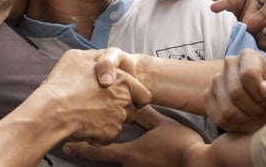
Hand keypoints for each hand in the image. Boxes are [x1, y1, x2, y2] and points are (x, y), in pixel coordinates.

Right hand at [41, 49, 151, 142]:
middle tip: (101, 104)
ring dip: (110, 120)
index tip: (120, 95)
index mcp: (123, 80)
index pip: (144, 94)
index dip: (134, 95)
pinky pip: (108, 135)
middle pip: (132, 109)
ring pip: (120, 122)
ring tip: (90, 114)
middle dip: (120, 108)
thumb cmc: (64, 83)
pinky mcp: (109, 135)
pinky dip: (99, 133)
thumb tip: (101, 57)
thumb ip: (96, 57)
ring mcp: (117, 120)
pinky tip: (85, 124)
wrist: (53, 110)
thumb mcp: (78, 57)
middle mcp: (125, 101)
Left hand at [62, 107, 200, 165]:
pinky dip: (129, 160)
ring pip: (122, 163)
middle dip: (95, 151)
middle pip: (107, 160)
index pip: (98, 152)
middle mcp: (130, 166)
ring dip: (115, 155)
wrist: (198, 162)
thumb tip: (133, 104)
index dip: (81, 148)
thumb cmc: (180, 143)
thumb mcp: (161, 123)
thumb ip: (145, 115)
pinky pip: (133, 166)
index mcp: (128, 153)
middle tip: (81, 143)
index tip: (67, 146)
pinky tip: (137, 153)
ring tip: (113, 145)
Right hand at [204, 49, 265, 132]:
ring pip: (226, 109)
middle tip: (262, 111)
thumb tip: (265, 90)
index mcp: (249, 56)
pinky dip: (233, 125)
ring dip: (244, 119)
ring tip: (254, 116)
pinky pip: (218, 117)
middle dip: (253, 109)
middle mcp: (229, 63)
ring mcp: (216, 79)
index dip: (259, 94)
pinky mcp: (208, 96)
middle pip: (235, 93)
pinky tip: (243, 120)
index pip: (248, 74)